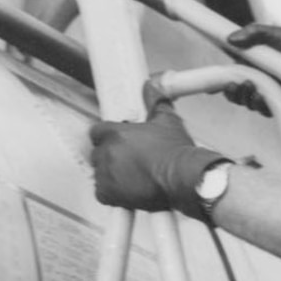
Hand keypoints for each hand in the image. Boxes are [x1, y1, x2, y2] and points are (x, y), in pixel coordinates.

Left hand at [88, 98, 222, 216]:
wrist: (184, 179)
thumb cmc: (177, 155)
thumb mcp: (167, 120)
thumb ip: (155, 101)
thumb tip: (152, 87)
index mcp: (116, 133)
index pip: (97, 132)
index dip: (108, 138)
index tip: (118, 142)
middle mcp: (108, 152)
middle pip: (97, 153)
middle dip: (110, 156)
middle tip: (129, 161)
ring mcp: (107, 174)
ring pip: (99, 173)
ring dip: (111, 175)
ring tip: (131, 177)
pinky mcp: (109, 193)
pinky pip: (101, 193)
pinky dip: (112, 194)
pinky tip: (127, 190)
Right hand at [227, 21, 280, 116]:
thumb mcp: (276, 34)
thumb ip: (253, 32)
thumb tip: (230, 39)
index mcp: (256, 63)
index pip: (234, 74)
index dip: (223, 81)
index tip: (217, 84)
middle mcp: (262, 79)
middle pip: (238, 92)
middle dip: (233, 92)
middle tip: (236, 85)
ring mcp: (271, 94)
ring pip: (248, 103)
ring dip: (245, 98)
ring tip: (251, 88)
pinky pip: (264, 111)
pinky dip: (259, 105)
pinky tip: (261, 98)